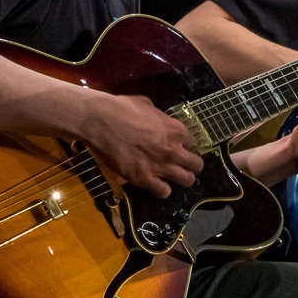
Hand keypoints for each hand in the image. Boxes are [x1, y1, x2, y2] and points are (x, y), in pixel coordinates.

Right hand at [83, 92, 204, 198]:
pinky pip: (164, 192)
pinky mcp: (144, 179)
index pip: (193, 143)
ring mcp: (160, 166)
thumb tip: (160, 122)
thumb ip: (160, 118)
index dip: (186, 145)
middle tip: (182, 164)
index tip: (178, 147)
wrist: (100, 121)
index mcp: (176, 130)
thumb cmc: (122, 108)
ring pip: (186, 180)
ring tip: (173, 177)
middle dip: (191, 165)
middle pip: (196, 165)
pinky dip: (162, 190)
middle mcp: (174, 150)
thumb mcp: (148, 105)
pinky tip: (156, 184)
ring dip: (182, 179)